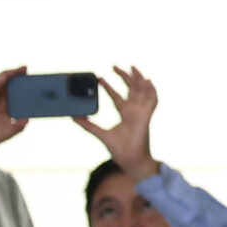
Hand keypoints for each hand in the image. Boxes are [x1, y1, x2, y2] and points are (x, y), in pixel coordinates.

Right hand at [0, 67, 32, 167]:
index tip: (35, 81)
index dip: (25, 87)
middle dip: (17, 76)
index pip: (17, 94)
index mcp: (7, 108)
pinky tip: (5, 77)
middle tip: (26, 69)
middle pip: (9, 86)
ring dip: (8, 75)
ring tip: (18, 70)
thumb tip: (29, 119)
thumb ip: (19, 125)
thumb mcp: (8, 131)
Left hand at [73, 67, 160, 183]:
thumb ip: (88, 126)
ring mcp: (141, 113)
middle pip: (131, 90)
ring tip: (132, 68)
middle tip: (114, 66)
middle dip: (124, 77)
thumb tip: (74, 117)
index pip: (117, 97)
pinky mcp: (146, 116)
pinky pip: (152, 101)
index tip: (99, 78)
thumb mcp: (101, 134)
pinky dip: (151, 91)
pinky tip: (147, 81)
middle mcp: (134, 111)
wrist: (131, 160)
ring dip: (138, 79)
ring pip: (142, 91)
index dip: (109, 87)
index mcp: (125, 114)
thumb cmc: (120, 150)